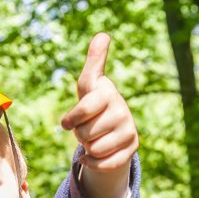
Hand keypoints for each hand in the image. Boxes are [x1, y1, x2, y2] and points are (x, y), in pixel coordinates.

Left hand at [61, 33, 137, 197]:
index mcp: (108, 93)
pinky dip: (93, 163)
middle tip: (86, 127)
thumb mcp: (89, 84)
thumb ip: (93, 62)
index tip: (66, 123)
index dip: (72, 118)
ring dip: (88, 148)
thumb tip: (103, 34)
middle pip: (85, 133)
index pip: (85, 107)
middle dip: (80, 134)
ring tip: (95, 137)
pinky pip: (105, 163)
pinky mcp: (132, 148)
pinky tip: (93, 155)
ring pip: (94, 149)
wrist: (113, 127)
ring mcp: (129, 130)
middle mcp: (122, 110)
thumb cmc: (94, 103)